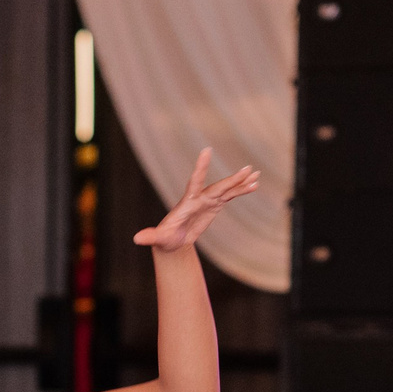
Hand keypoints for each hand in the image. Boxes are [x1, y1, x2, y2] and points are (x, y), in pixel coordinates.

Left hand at [134, 148, 261, 252]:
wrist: (173, 240)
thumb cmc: (164, 239)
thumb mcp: (158, 239)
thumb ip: (150, 236)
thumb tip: (136, 239)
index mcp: (187, 202)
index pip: (195, 182)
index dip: (200, 168)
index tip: (206, 151)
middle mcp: (199, 197)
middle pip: (218, 186)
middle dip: (232, 179)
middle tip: (247, 169)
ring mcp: (208, 200)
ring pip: (227, 189)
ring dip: (241, 182)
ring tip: (256, 174)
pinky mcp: (214, 205)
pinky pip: (230, 196)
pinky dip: (241, 190)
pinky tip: (254, 185)